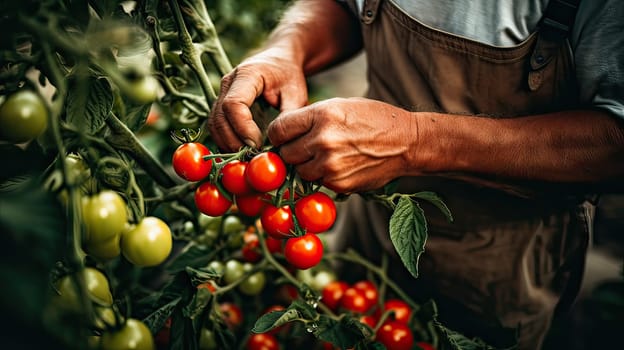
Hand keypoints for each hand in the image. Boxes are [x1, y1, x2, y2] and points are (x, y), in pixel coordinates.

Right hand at [208, 48, 307, 151]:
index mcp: (246, 74)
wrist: (279, 62)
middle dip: (234, 141)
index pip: (233, 104)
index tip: (258, 144)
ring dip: (228, 144)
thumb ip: (289, 115)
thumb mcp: (296, 93)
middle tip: (253, 156)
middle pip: (219, 117)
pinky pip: (217, 126)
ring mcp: (221, 93)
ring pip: (214, 124)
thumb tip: (278, 141)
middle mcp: (228, 83)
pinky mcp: (221, 105)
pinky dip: (226, 141)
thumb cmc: (288, 76)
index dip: (243, 128)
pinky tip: (243, 151)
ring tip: (248, 156)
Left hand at [267, 97, 418, 192]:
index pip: (278, 130)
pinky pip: (317, 182)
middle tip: (306, 147)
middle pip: (285, 153)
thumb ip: (309, 119)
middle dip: (292, 151)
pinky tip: (340, 165)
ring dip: (306, 166)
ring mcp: (330, 165)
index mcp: (321, 115)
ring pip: (299, 171)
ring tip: (325, 156)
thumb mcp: (339, 105)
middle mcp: (323, 140)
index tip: (284, 137)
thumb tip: (281, 135)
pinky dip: (323, 176)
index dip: (278, 135)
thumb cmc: (372, 119)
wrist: (406, 142)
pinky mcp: (339, 183)